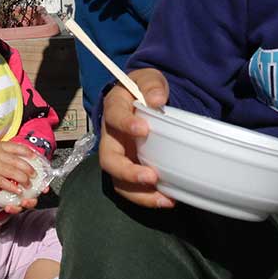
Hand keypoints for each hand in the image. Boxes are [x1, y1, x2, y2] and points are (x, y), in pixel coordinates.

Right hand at [0, 141, 42, 208]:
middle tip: (34, 174)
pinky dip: (13, 187)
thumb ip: (5, 149)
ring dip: (23, 179)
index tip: (34, 157)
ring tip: (28, 184)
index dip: (28, 152)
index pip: (18, 147)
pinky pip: (5, 183)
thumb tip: (20, 152)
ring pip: (14, 173)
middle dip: (28, 169)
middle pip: (18, 162)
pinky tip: (19, 191)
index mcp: (0, 146)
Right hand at [99, 68, 174, 208]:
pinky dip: (148, 198)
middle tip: (150, 176)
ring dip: (140, 193)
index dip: (125, 124)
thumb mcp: (149, 79)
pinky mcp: (131, 168)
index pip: (114, 117)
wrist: (148, 100)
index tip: (144, 129)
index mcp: (114, 109)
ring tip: (164, 198)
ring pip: (119, 180)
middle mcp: (112, 136)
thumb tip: (156, 100)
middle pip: (109, 159)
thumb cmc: (146, 90)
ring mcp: (120, 155)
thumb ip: (152, 86)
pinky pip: (133, 189)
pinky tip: (168, 199)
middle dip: (128, 172)